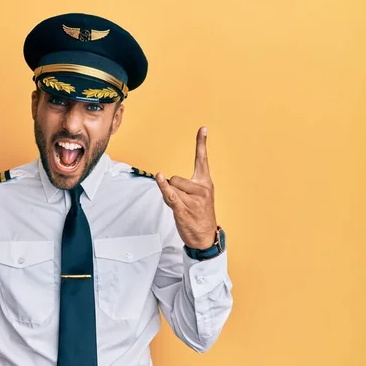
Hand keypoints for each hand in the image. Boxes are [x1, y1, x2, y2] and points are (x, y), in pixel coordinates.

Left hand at [155, 127, 217, 249]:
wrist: (205, 236)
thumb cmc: (199, 215)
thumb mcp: (198, 197)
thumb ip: (185, 186)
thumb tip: (166, 179)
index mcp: (206, 183)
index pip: (203, 160)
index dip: (201, 144)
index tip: (203, 129)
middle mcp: (202, 189)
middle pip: (176, 178)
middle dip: (173, 189)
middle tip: (182, 202)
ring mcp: (194, 199)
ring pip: (172, 187)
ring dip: (170, 197)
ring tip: (180, 208)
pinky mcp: (184, 209)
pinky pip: (170, 194)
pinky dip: (163, 187)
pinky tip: (159, 178)